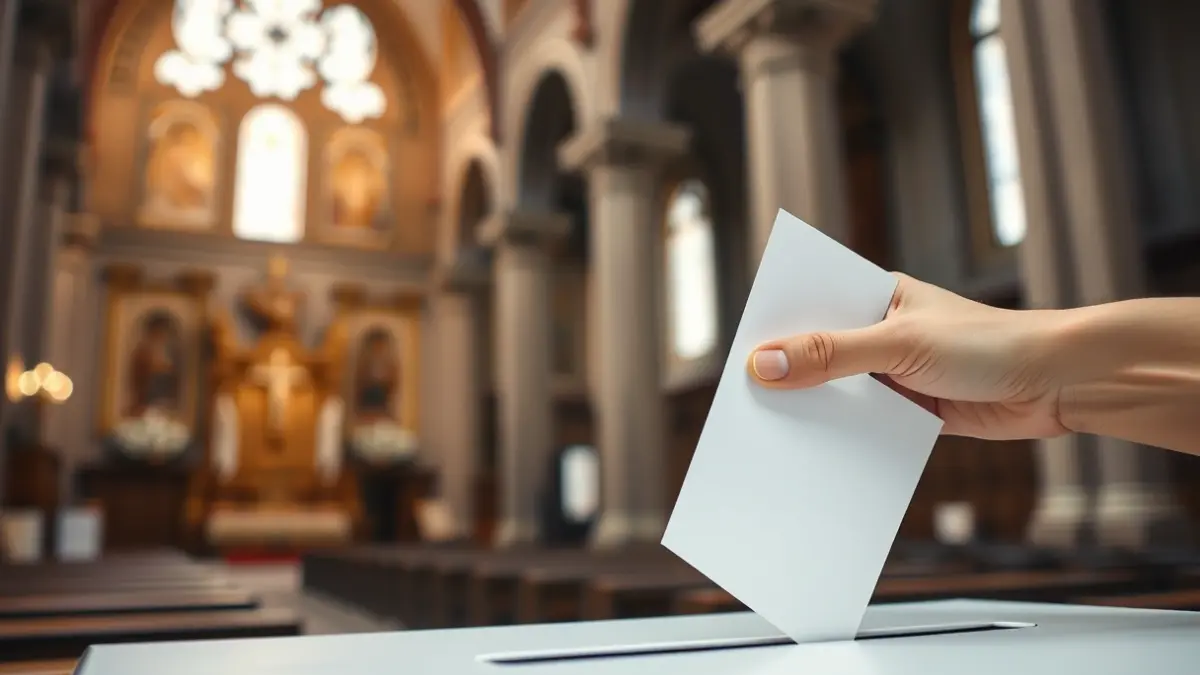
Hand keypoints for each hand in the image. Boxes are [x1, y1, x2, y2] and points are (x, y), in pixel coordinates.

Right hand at [747, 273, 1069, 440]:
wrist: (1058, 384)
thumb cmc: (987, 344)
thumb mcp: (898, 344)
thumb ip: (830, 354)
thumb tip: (762, 364)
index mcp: (874, 295)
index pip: (810, 306)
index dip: (774, 329)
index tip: (738, 359)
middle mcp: (879, 331)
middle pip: (817, 353)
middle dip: (788, 377)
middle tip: (747, 404)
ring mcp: (894, 373)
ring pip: (838, 393)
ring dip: (815, 412)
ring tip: (774, 436)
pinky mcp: (911, 411)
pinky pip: (864, 425)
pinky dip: (845, 438)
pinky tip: (817, 455)